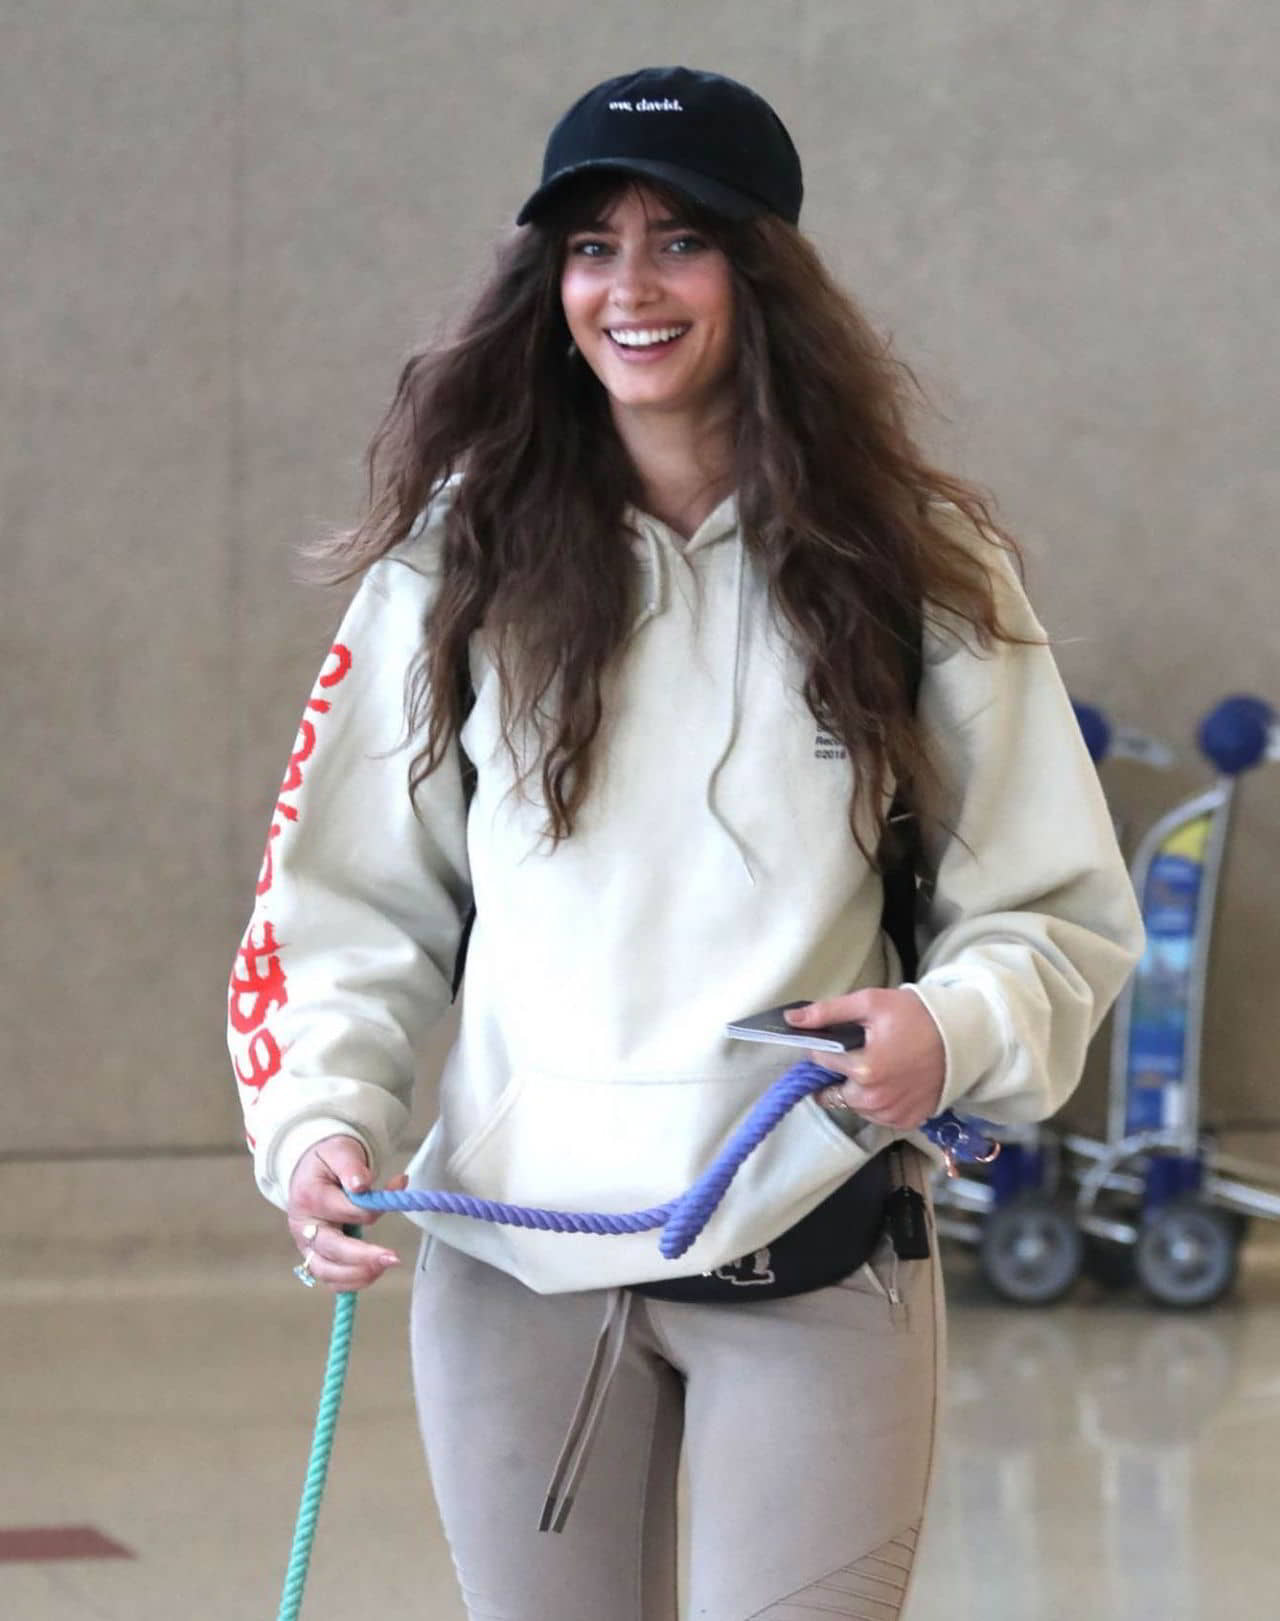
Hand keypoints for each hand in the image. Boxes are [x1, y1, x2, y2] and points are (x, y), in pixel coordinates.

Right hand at [287, 1134, 409, 1292]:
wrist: (309, 1172)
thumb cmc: (328, 1162)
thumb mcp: (340, 1152)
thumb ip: (351, 1167)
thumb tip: (361, 1185)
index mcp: (309, 1197)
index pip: (344, 1210)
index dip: (372, 1207)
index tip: (397, 1187)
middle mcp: (303, 1227)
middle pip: (331, 1249)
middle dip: (363, 1256)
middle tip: (393, 1258)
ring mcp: (306, 1246)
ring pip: (327, 1272)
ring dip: (358, 1274)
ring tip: (386, 1265)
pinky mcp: (315, 1258)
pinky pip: (330, 1279)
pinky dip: (351, 1282)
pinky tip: (374, 1272)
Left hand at [785, 989, 944, 1129]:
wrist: (962, 1036)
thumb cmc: (916, 1016)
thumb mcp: (871, 1003)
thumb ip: (828, 1012)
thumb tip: (791, 1019)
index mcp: (863, 1070)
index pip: (819, 1060)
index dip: (823, 1046)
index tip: (836, 1039)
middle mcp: (875, 1100)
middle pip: (833, 1090)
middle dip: (840, 1072)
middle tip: (861, 1052)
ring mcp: (891, 1114)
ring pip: (854, 1105)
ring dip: (857, 1089)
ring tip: (879, 1065)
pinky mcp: (906, 1122)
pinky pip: (877, 1115)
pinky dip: (878, 1101)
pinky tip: (891, 1081)